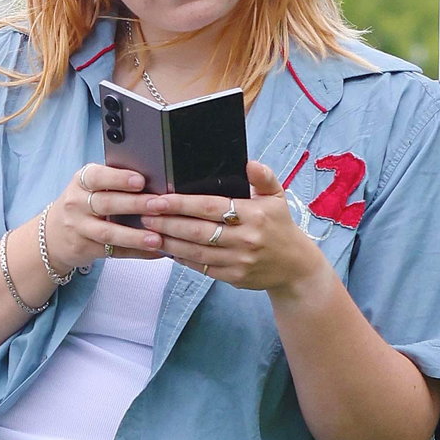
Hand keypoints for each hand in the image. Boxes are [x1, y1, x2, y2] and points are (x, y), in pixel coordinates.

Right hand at [37, 161, 160, 275]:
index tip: (140, 181)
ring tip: (156, 238)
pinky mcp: (84, 249)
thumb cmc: (81, 205)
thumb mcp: (88, 187)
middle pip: (106, 204)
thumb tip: (154, 181)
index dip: (118, 178)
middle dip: (134, 204)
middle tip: (159, 205)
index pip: (97, 177)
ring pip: (108, 232)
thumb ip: (113, 182)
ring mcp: (78, 228)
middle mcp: (76, 204)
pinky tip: (154, 252)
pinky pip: (113, 251)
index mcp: (81, 182)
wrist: (52, 235)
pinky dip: (135, 252)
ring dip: (134, 236)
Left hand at [141, 158, 325, 295]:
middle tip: (144, 213)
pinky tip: (167, 248)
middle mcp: (245, 239)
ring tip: (149, 231)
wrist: (295, 267)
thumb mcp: (277, 198)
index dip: (181, 203)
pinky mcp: (234, 277)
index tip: (159, 199)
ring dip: (169, 241)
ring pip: (196, 251)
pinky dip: (182, 258)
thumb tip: (249, 162)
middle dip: (167, 222)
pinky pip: (202, 267)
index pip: (210, 207)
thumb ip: (263, 177)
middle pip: (197, 230)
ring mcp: (239, 261)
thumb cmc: (281, 227)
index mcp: (253, 215)